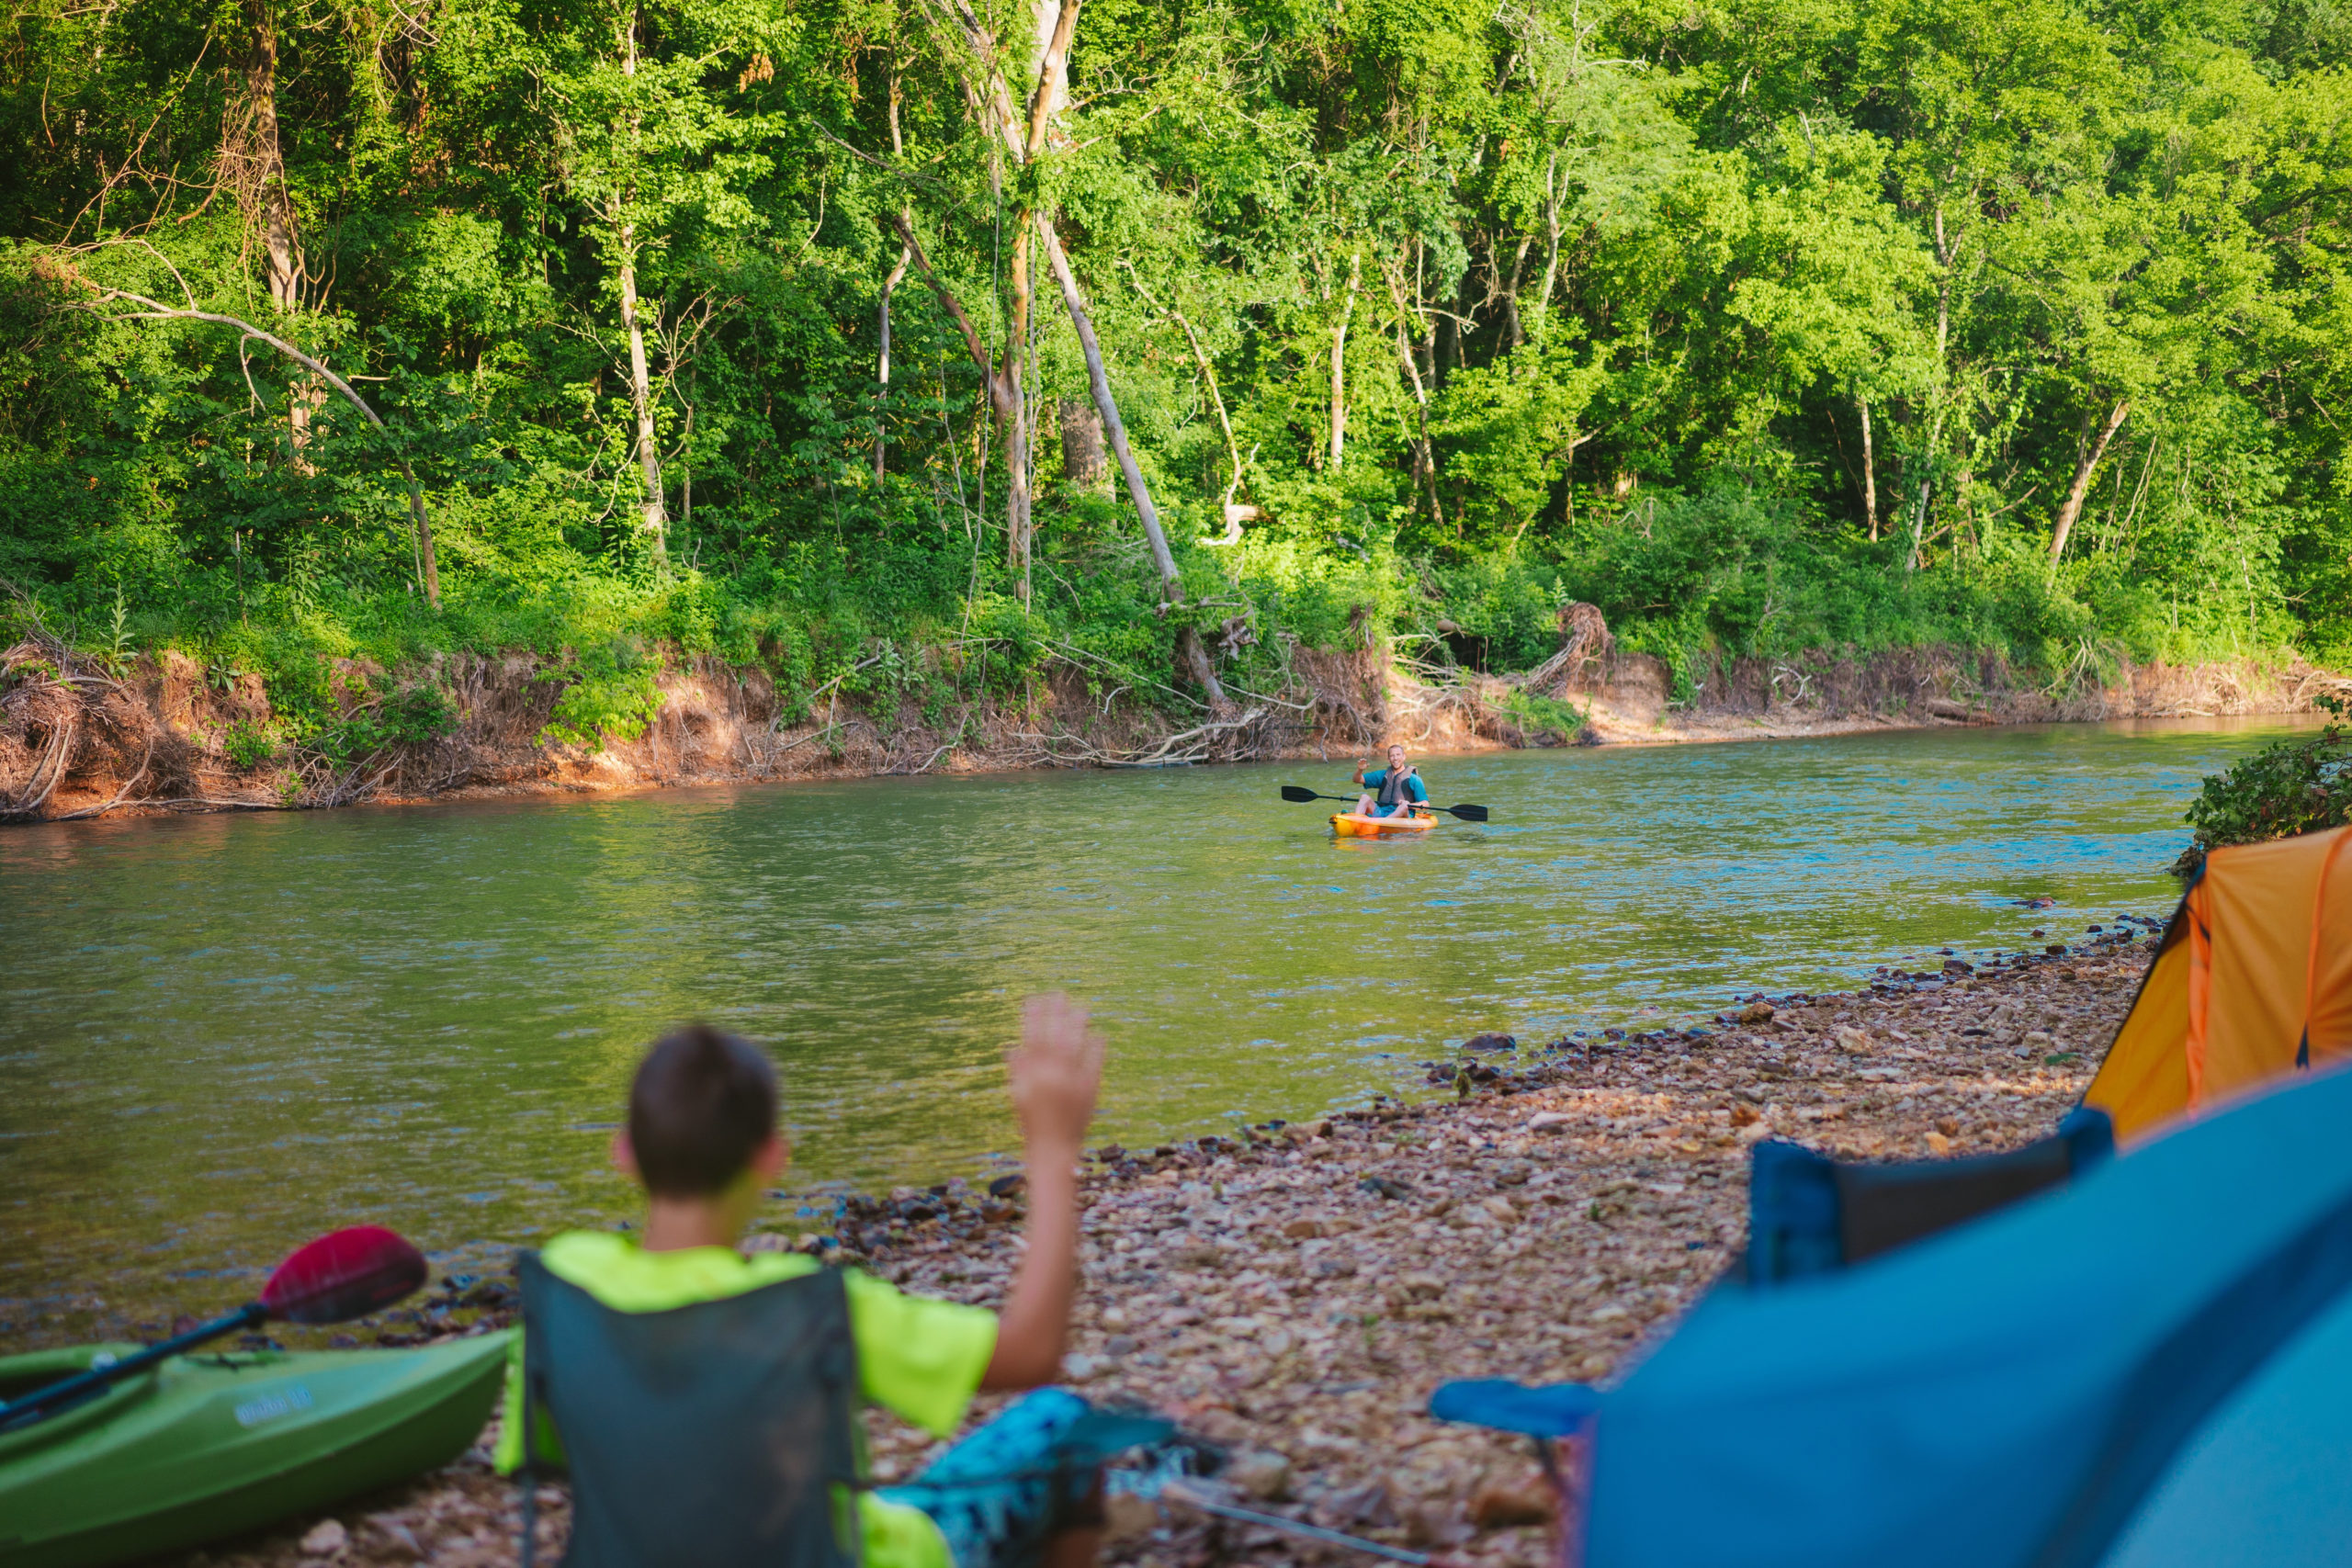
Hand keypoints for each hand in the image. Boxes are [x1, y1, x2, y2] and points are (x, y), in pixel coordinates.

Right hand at [1007, 992, 1102, 1154]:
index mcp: (1033, 1075)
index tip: (1033, 998)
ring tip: (1081, 1008)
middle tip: (1059, 994)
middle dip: (1056, 1013)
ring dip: (1078, 1025)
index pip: (1031, 1038)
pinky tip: (1098, 1034)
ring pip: (1076, 1045)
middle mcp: (1052, 1075)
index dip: (1032, 1017)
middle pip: (1055, 1036)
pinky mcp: (1090, 1090)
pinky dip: (1096, 1047)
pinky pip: (1095, 1063)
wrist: (1054, 1149)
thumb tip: (1012, 1049)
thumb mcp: (1020, 1096)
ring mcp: (1072, 1081)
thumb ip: (1018, 1071)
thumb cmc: (1032, 1123)